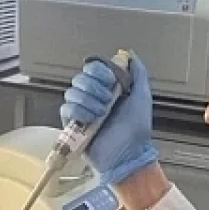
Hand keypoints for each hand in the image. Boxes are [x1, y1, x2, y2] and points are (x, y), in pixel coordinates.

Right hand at [60, 55, 159, 185]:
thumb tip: (129, 54)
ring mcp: (81, 111)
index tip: (111, 81)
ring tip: (101, 114)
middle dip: (94, 87)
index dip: (99, 71)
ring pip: (71, 92)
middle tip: (107, 100)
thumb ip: (138, 72)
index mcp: (108, 88)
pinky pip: (66, 109)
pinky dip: (78, 112)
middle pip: (80, 78)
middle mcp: (93, 97)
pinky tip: (90, 120)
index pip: (93, 68)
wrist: (128, 154)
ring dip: (87, 101)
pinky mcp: (72, 124)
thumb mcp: (142, 96)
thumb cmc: (136, 130)